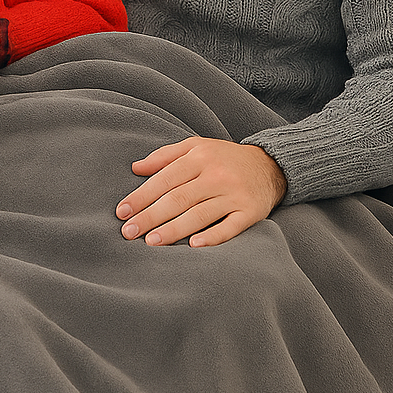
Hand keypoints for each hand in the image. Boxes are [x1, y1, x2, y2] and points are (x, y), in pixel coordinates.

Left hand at [116, 137, 286, 246]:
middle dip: (150, 216)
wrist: (270, 165)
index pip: (165, 179)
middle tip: (128, 232)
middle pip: (178, 198)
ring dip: (174, 229)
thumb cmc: (224, 158)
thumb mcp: (196, 147)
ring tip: (151, 242)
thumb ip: (165, 156)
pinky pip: (230, 227)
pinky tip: (194, 246)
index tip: (122, 212)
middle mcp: (216, 175)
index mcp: (200, 157)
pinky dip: (213, 236)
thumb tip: (135, 168)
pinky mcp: (250, 212)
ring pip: (200, 214)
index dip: (142, 196)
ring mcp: (234, 194)